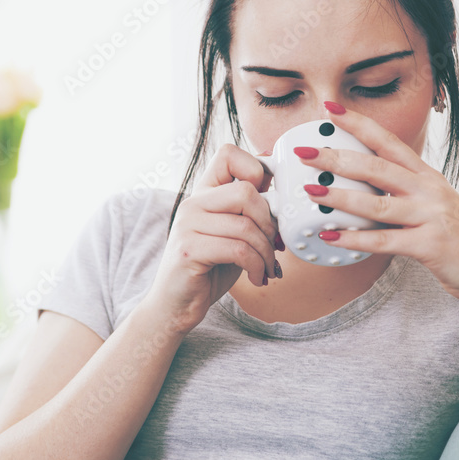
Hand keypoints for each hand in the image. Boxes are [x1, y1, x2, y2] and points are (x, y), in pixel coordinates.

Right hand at [144, 144, 279, 333]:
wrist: (176, 305)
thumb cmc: (212, 268)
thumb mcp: (235, 232)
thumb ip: (251, 209)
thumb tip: (282, 185)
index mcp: (204, 191)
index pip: (229, 153)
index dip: (257, 169)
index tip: (270, 202)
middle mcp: (192, 202)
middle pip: (247, 191)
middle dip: (270, 222)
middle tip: (274, 246)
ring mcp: (187, 225)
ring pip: (246, 226)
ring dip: (266, 253)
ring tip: (267, 268)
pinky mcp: (189, 250)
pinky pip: (238, 250)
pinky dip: (257, 266)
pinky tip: (257, 278)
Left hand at [294, 102, 458, 308]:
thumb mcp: (438, 206)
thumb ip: (407, 196)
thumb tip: (367, 192)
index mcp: (427, 177)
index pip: (388, 141)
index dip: (358, 123)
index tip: (330, 108)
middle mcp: (429, 191)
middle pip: (376, 166)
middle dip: (336, 157)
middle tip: (304, 152)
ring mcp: (431, 217)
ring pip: (376, 203)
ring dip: (339, 197)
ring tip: (311, 192)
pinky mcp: (430, 245)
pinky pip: (385, 241)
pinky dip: (355, 239)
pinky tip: (332, 236)